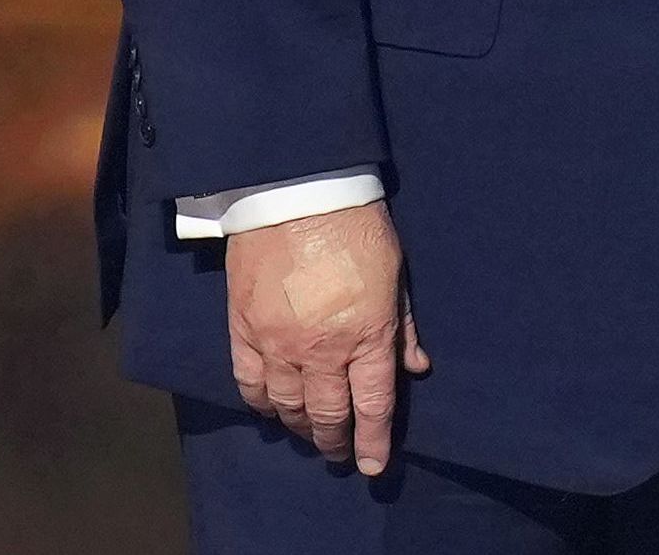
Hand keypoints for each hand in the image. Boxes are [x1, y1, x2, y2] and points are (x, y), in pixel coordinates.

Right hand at [224, 198, 428, 473]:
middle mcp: (319, 349)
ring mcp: (276, 342)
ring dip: (299, 427)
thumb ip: (403, 327)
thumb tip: (415, 368)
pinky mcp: (243, 329)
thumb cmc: (357, 229)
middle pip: (325, 414)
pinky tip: (271, 410)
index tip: (373, 466)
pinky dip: (260, 403)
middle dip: (336, 441)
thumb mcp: (396, 275)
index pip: (370, 404)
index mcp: (365, 334)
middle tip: (341, 454)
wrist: (297, 192)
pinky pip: (248, 382)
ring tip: (310, 435)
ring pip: (286, 405)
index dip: (372, 441)